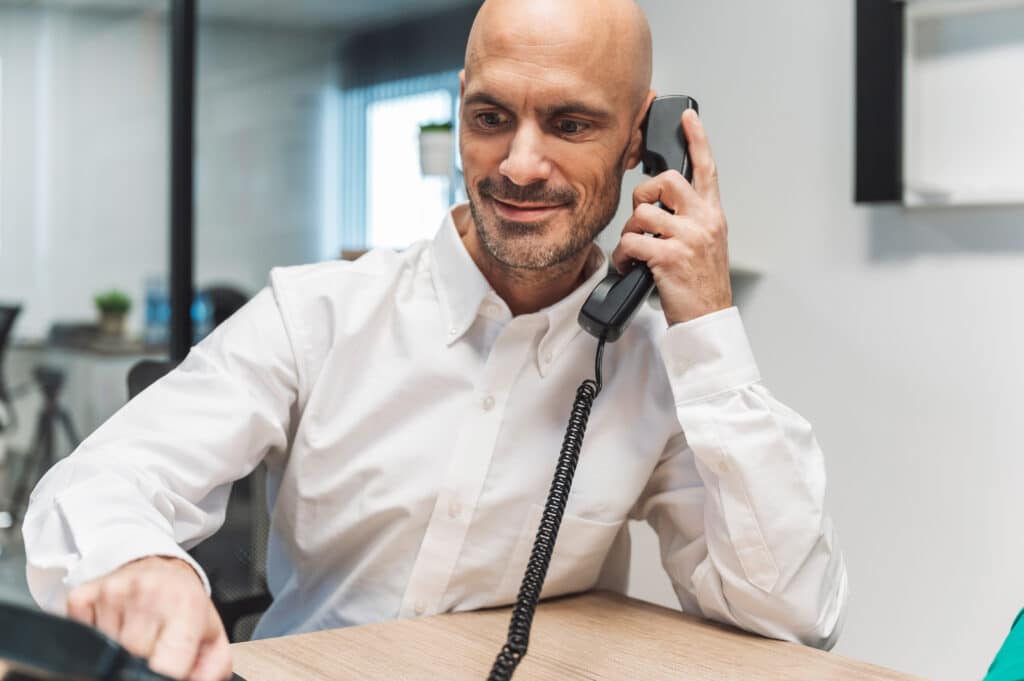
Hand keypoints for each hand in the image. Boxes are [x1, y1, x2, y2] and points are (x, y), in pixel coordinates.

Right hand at [66, 556, 231, 680]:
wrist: (163, 570)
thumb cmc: (186, 608)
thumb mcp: (211, 638)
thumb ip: (210, 670)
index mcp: (185, 607)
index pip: (165, 666)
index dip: (162, 677)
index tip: (160, 675)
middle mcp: (149, 595)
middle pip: (130, 662)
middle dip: (141, 664)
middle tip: (154, 647)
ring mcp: (113, 593)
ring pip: (103, 653)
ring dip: (116, 653)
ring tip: (137, 634)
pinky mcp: (82, 595)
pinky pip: (80, 635)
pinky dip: (95, 639)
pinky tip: (115, 625)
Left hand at [611, 109, 731, 325]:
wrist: (707, 318)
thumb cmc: (701, 284)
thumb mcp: (706, 244)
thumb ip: (690, 220)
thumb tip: (660, 206)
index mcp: (712, 215)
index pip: (707, 169)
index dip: (698, 139)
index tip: (688, 117)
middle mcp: (704, 221)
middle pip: (666, 182)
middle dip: (644, 195)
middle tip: (642, 219)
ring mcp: (689, 238)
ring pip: (642, 214)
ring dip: (630, 234)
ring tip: (636, 251)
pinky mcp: (670, 256)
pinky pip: (632, 243)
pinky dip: (623, 256)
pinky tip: (630, 266)